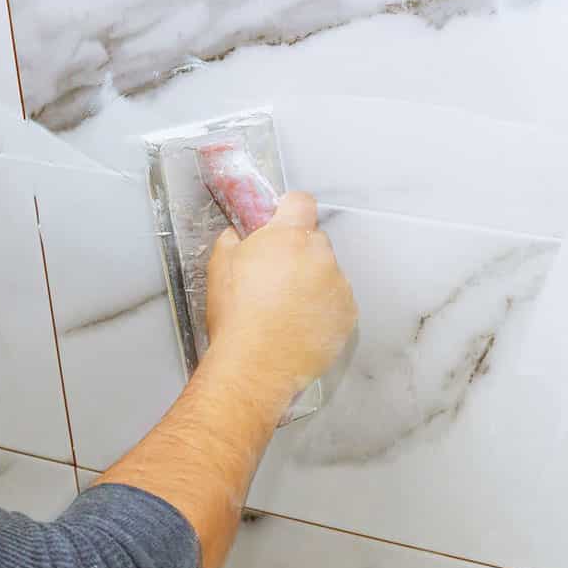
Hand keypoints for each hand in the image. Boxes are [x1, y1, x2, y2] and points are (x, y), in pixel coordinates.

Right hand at [205, 192, 356, 397]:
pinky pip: (338, 301)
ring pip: (328, 272)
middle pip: (315, 240)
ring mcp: (338, 285)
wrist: (255, 366)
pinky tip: (300, 324)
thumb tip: (239, 234)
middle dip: (299, 253)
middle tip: (276, 277)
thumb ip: (234, 240)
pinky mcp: (348, 314)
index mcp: (289, 237)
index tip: (282, 222)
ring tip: (287, 308)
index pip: (301, 202)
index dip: (289, 211)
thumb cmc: (236, 318)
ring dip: (313, 282)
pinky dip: (324, 308)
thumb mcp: (219, 267)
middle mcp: (320, 255)